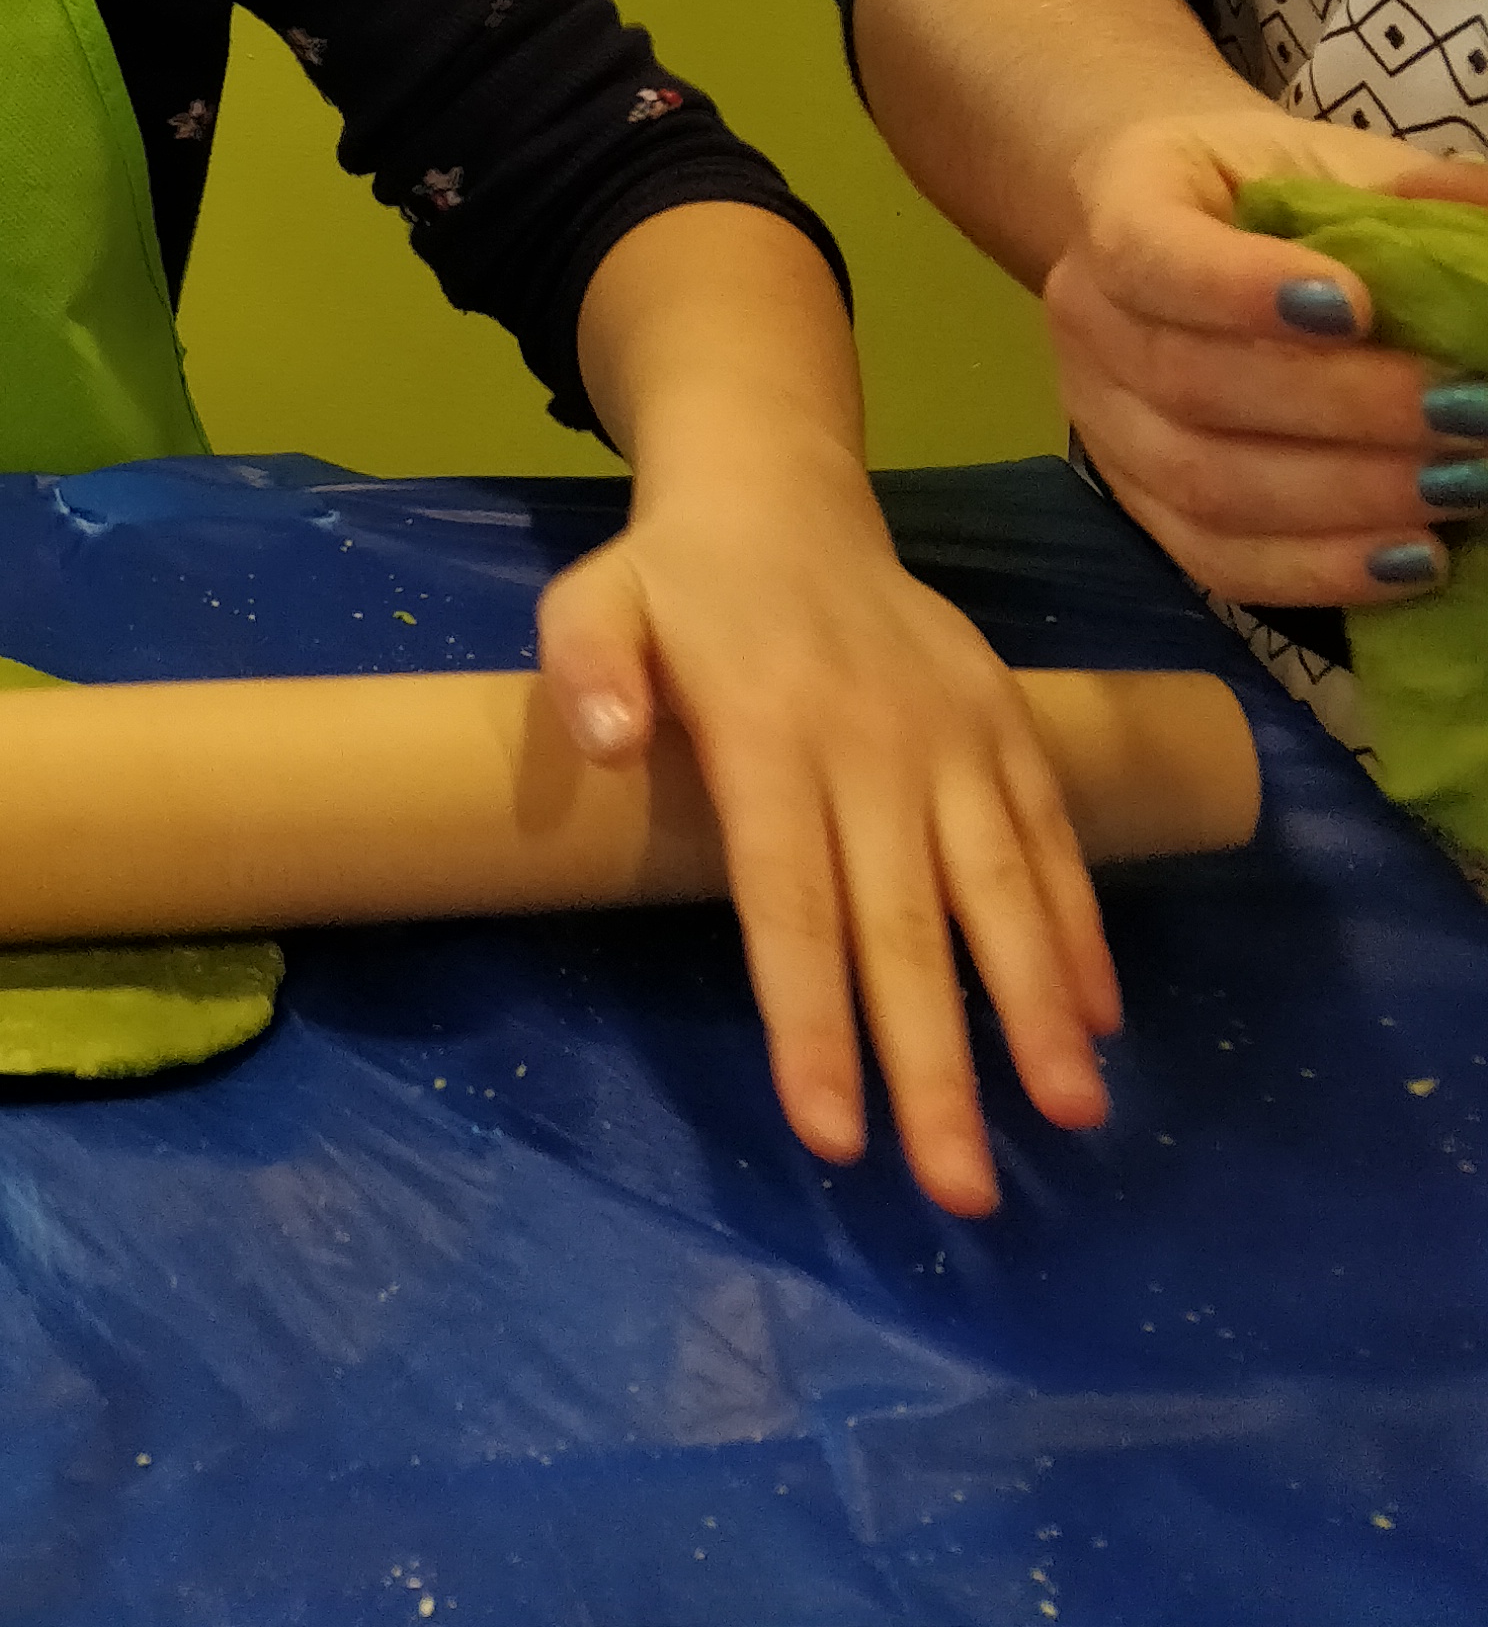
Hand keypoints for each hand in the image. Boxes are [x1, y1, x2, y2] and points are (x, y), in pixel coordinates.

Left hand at [540, 451, 1118, 1217]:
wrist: (782, 496)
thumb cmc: (675, 585)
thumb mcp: (594, 600)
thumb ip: (585, 667)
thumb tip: (600, 745)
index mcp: (767, 730)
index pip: (790, 899)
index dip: (812, 1017)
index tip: (833, 1131)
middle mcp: (874, 744)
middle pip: (907, 925)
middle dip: (936, 1063)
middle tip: (960, 1188)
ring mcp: (953, 736)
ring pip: (1002, 888)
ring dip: (1038, 1009)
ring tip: (1068, 1116)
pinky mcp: (1005, 723)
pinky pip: (1051, 835)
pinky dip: (1080, 926)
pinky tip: (1100, 1020)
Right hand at [1042, 98, 1487, 611]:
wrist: (1180, 239)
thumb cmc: (1270, 195)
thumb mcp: (1336, 161)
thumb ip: (1413, 193)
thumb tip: (1486, 217)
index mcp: (1122, 199)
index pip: (1149, 253)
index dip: (1240, 290)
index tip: (1356, 307)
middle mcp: (1087, 315)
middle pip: (1188, 383)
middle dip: (1342, 409)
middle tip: (1470, 411)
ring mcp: (1102, 419)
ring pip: (1202, 483)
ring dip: (1347, 497)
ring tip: (1463, 483)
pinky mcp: (1140, 503)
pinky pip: (1216, 560)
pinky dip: (1320, 570)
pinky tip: (1416, 557)